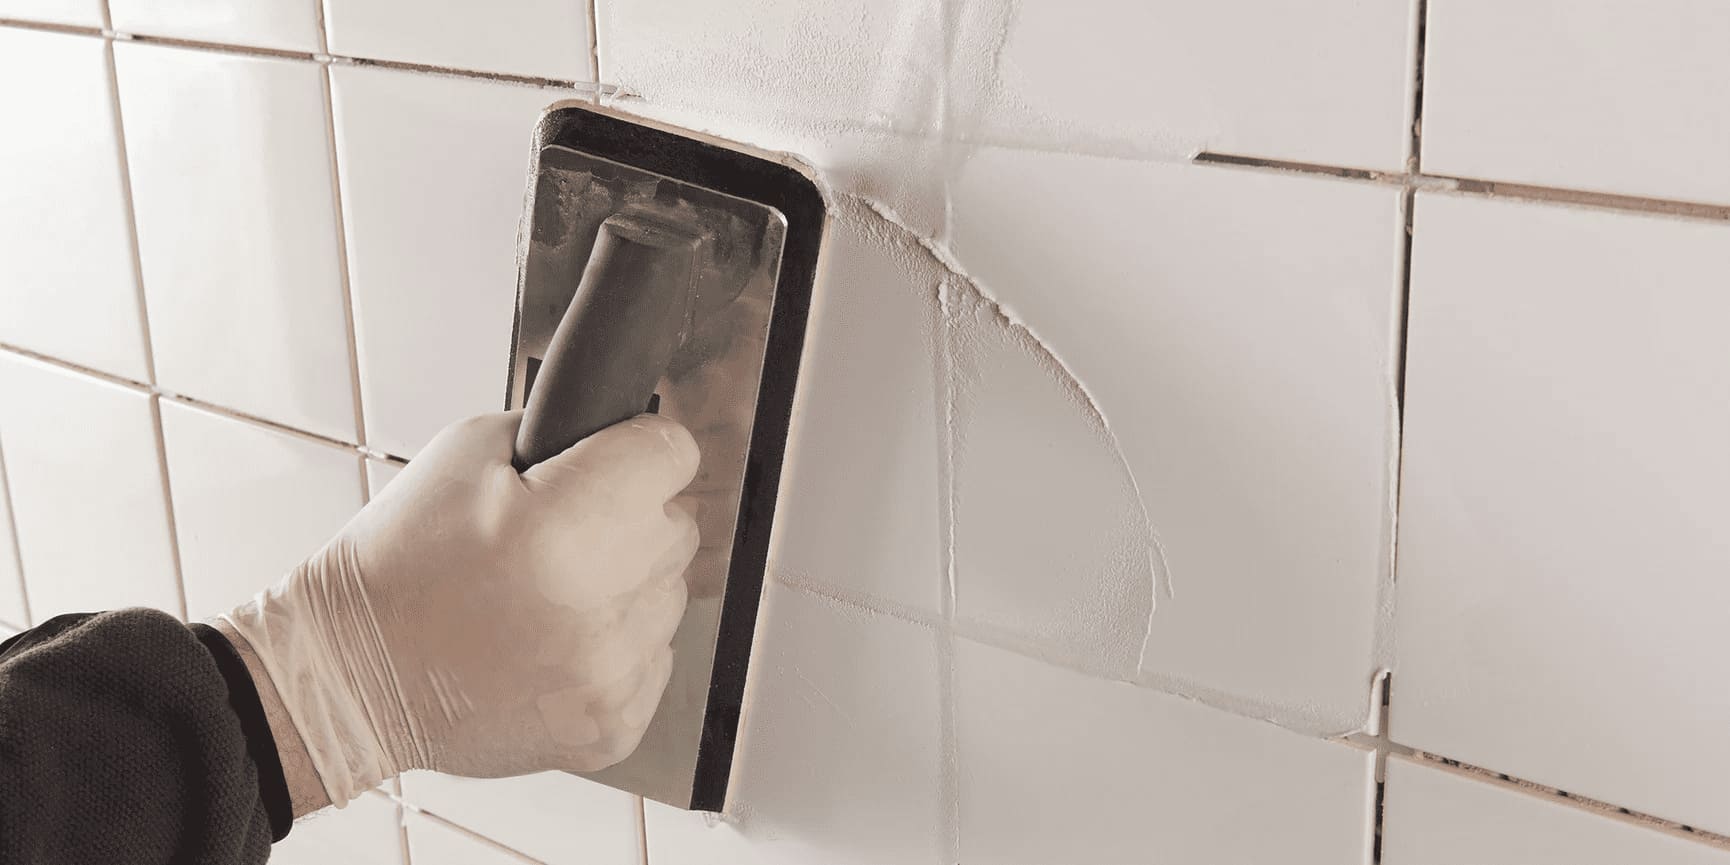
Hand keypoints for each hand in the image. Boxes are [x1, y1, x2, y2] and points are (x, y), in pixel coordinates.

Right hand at [220, 411, 698, 807]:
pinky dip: (612, 649)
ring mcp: (611, 674)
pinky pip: (653, 660)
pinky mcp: (613, 726)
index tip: (609, 462)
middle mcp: (602, 603)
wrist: (354, 674)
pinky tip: (549, 644)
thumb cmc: (401, 564)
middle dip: (626, 520)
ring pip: (668, 595)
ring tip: (546, 595)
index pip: (673, 454)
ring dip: (623, 587)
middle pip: (676, 527)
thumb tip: (622, 437)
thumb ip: (562, 433)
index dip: (636, 449)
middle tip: (557, 536)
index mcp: (571, 524)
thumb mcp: (467, 453)